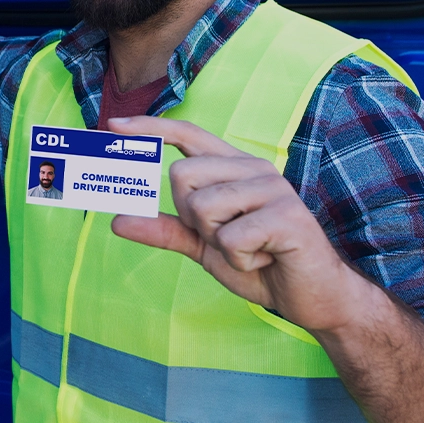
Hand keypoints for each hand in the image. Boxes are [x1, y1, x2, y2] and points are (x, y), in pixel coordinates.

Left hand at [105, 115, 384, 333]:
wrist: (311, 298)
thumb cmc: (260, 264)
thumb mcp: (204, 247)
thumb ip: (166, 230)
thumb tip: (117, 220)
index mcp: (234, 168)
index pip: (187, 134)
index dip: (150, 128)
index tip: (112, 125)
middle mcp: (253, 168)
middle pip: (181, 176)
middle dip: (191, 218)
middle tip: (224, 237)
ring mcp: (272, 188)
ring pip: (202, 208)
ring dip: (216, 242)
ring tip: (249, 248)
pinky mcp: (287, 216)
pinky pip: (230, 238)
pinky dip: (239, 259)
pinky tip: (264, 258)